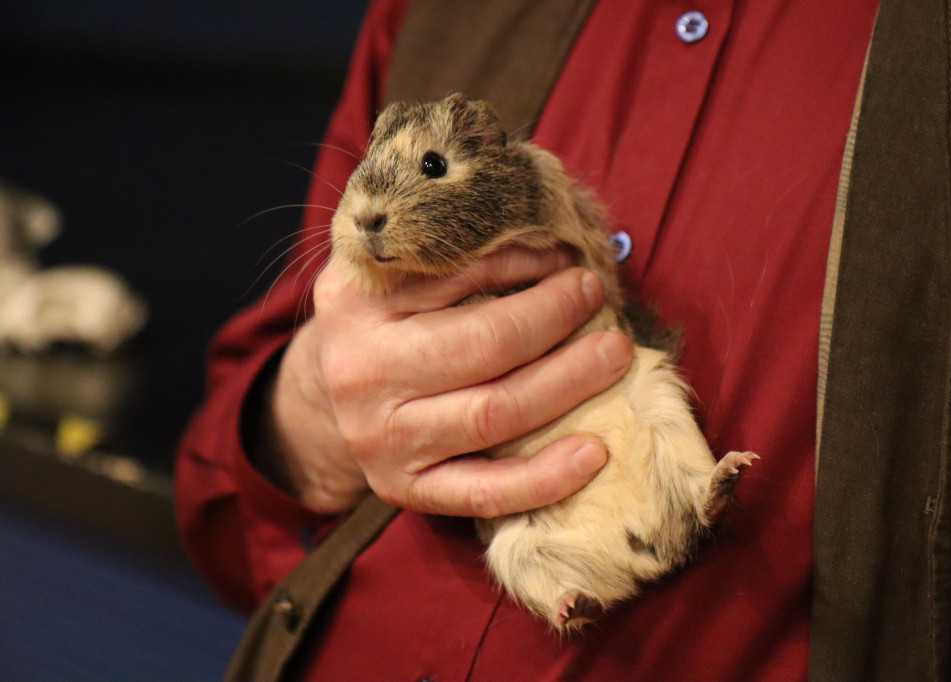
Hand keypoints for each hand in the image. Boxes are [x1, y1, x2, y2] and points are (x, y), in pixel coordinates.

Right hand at [255, 248, 632, 515]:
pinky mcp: (404, 488)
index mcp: (357, 300)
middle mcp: (362, 371)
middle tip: (594, 294)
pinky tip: (594, 452)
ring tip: (613, 353)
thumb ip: (446, 250)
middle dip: (555, 316)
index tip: (567, 256)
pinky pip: (484, 492)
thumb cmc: (381, 323)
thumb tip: (548, 236)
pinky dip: (545, 478)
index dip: (524, 262)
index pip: (455, 274)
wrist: (324, 398)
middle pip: (483, 344)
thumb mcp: (391, 272)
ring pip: (494, 413)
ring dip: (569, 382)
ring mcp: (382, 438)